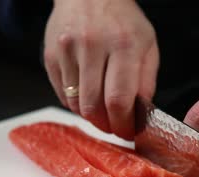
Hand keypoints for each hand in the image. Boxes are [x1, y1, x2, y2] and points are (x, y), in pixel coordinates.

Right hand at [44, 0, 158, 139]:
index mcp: (123, 45)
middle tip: (116, 128)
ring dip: (92, 117)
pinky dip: (76, 104)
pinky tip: (88, 97)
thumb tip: (140, 114)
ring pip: (75, 104)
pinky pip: (62, 95)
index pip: (119, 100)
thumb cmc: (123, 21)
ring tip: (104, 112)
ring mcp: (67, 51)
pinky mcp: (50, 57)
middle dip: (107, 126)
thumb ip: (147, 81)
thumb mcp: (148, 45)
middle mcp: (92, 47)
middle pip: (93, 107)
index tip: (128, 133)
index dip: (123, 125)